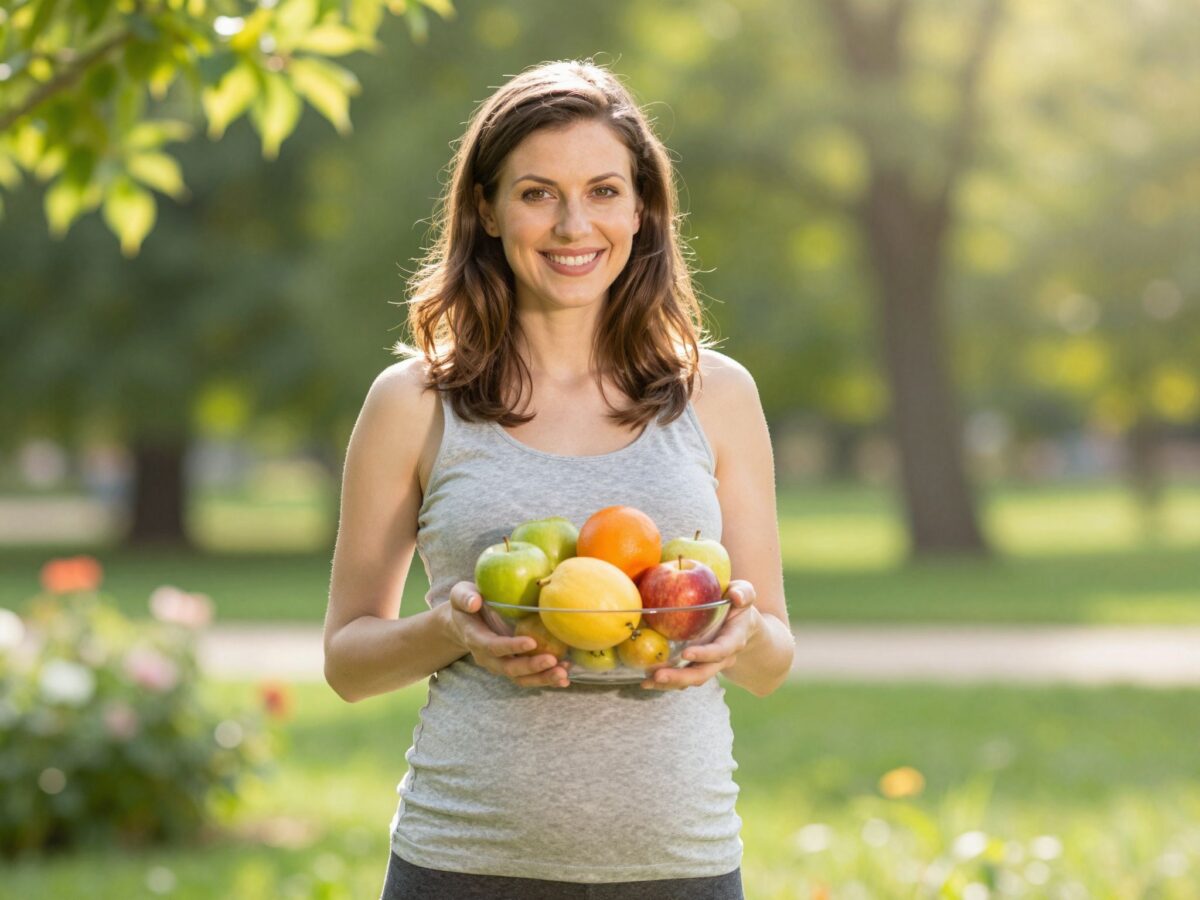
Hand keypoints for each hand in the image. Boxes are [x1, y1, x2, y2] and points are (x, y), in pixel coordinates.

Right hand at [445, 581, 570, 687]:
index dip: (511, 647)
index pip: (493, 647)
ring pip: (521, 678)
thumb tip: (474, 602)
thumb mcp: (461, 594)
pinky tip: (565, 676)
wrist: (466, 621)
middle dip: (532, 667)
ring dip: (543, 678)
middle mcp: (488, 657)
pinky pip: (530, 677)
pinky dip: (547, 678)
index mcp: (476, 638)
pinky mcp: (514, 665)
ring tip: (563, 673)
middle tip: (553, 661)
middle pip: (509, 669)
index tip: (532, 642)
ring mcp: (501, 664)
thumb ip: (464, 597)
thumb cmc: (467, 603)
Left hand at [640, 579, 760, 690]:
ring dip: (669, 683)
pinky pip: (682, 679)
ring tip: (647, 682)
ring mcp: (708, 665)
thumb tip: (736, 595)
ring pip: (690, 680)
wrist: (740, 624)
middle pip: (703, 673)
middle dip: (681, 677)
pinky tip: (646, 681)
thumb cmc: (737, 605)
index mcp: (733, 640)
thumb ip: (744, 593)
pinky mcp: (695, 667)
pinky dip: (665, 682)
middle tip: (658, 675)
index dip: (705, 654)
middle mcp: (722, 657)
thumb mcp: (744, 594)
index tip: (686, 654)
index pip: (721, 650)